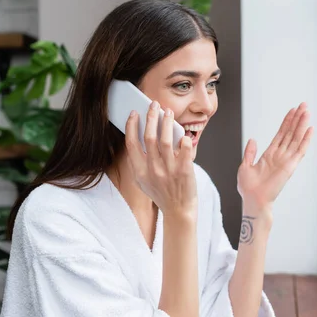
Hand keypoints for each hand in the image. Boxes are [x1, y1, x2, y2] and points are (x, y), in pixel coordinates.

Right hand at [125, 101, 196, 216]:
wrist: (178, 211)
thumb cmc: (161, 194)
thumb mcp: (143, 181)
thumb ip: (140, 162)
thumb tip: (142, 136)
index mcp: (140, 171)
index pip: (132, 143)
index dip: (131, 125)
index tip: (134, 113)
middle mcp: (153, 170)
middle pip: (149, 137)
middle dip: (151, 117)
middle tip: (154, 105)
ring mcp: (169, 171)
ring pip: (165, 140)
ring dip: (166, 123)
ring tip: (168, 112)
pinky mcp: (184, 172)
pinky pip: (184, 151)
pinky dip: (184, 141)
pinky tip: (184, 135)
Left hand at [237, 102, 313, 210]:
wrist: (253, 200)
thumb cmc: (248, 188)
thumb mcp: (245, 166)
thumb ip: (250, 153)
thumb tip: (252, 140)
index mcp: (269, 155)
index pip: (281, 134)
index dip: (286, 122)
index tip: (292, 111)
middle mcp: (279, 156)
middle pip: (290, 133)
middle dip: (297, 119)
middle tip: (304, 105)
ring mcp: (286, 160)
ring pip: (296, 138)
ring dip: (302, 125)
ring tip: (307, 112)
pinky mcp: (290, 166)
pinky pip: (300, 151)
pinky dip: (305, 140)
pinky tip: (310, 129)